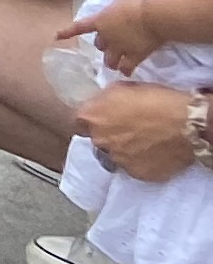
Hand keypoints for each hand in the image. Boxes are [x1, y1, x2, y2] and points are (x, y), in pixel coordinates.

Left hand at [73, 0, 192, 73]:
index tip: (56, 37)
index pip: (80, 27)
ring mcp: (120, 48)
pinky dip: (126, 71)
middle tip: (110, 47)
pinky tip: (127, 73)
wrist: (152, 16)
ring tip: (115, 65)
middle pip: (99, 45)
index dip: (68, 32)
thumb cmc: (136, 4)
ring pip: (110, 60)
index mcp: (100, 21)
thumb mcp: (118, 4)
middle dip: (103, 46)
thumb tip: (114, 16)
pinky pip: (127, 68)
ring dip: (111, 62)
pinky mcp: (134, 56)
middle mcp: (106, 36)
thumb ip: (112, 13)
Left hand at [74, 79, 198, 184]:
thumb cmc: (154, 100)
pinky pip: (133, 168)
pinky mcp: (137, 174)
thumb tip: (99, 107)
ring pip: (114, 157)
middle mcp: (100, 141)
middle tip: (126, 131)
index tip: (101, 121)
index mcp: (91, 118)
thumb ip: (103, 101)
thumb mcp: (121, 89)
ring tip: (141, 143)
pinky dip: (139, 162)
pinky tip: (151, 154)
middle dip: (107, 136)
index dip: (89, 122)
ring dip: (122, 151)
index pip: (77, 123)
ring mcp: (118, 160)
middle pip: (97, 141)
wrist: (185, 123)